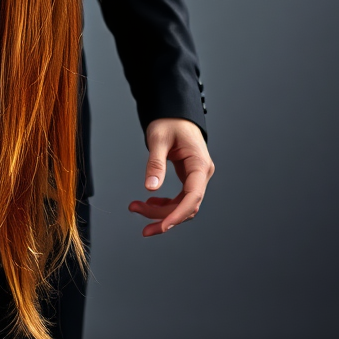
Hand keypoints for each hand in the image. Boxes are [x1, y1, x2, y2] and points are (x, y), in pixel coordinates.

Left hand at [129, 117, 213, 236]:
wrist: (174, 112)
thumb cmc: (169, 121)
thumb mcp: (158, 139)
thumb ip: (155, 163)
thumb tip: (151, 187)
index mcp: (199, 164)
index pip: (193, 196)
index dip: (178, 214)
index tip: (163, 225)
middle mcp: (201, 173)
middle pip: (187, 205)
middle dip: (164, 216)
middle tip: (140, 220)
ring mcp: (196, 176)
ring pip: (182, 205)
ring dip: (161, 212)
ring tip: (137, 208)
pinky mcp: (189, 177)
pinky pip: (179, 198)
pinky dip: (165, 203)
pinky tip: (149, 202)